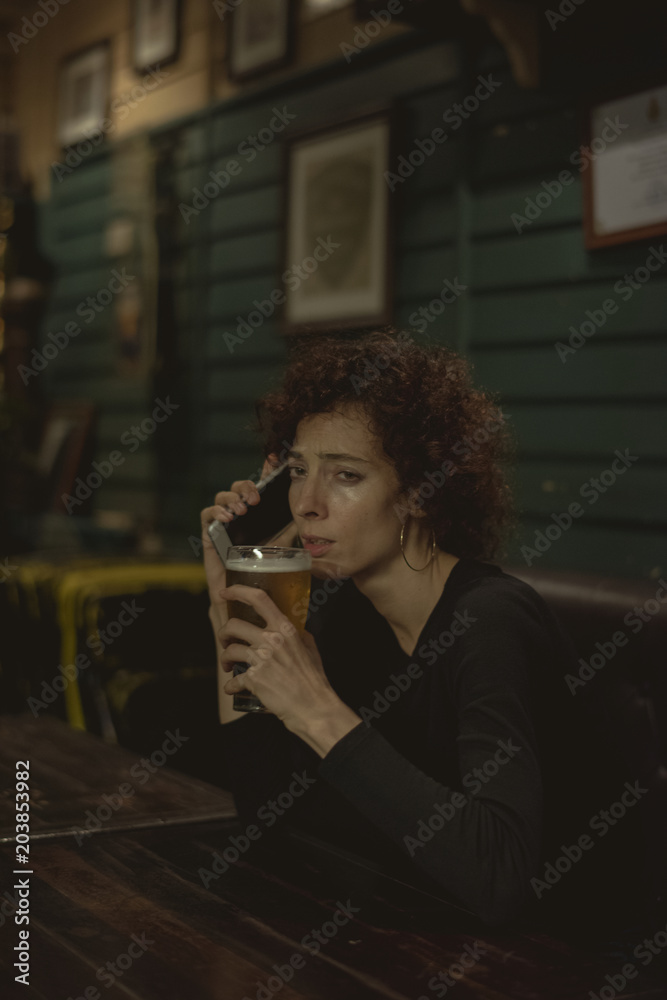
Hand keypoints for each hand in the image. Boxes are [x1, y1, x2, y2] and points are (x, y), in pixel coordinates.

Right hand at [200, 453, 280, 638]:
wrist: (245, 601)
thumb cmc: (264, 576)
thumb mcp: (284, 549)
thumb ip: (294, 533)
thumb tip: (312, 519)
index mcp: (259, 517)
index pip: (261, 489)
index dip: (266, 472)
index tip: (273, 461)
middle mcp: (241, 518)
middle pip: (239, 489)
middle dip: (245, 486)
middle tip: (255, 498)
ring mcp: (224, 526)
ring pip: (222, 498)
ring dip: (231, 497)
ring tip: (241, 508)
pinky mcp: (210, 537)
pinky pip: (207, 516)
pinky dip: (216, 511)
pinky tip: (227, 516)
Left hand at [218, 584, 360, 753]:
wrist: (313, 706)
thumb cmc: (313, 679)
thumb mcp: (309, 647)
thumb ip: (297, 633)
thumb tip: (291, 626)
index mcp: (285, 628)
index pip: (259, 599)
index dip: (238, 591)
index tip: (226, 592)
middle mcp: (272, 640)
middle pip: (234, 625)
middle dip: (224, 633)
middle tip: (226, 641)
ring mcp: (262, 659)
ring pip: (229, 650)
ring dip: (224, 659)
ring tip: (228, 666)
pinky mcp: (254, 679)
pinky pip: (233, 680)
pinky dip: (231, 686)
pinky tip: (234, 688)